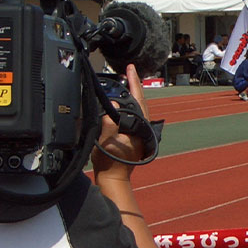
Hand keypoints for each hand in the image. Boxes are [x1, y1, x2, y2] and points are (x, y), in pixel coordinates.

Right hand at [91, 64, 146, 180]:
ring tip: (126, 80)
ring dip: (132, 94)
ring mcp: (138, 132)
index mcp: (138, 128)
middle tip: (129, 70)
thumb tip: (115, 107)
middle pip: (140, 101)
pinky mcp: (133, 135)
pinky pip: (132, 114)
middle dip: (134, 85)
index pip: (138, 100)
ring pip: (137, 107)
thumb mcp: (106, 142)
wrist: (114, 179)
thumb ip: (110, 124)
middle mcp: (141, 128)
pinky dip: (128, 104)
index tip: (131, 68)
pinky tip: (121, 101)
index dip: (134, 83)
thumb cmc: (110, 163)